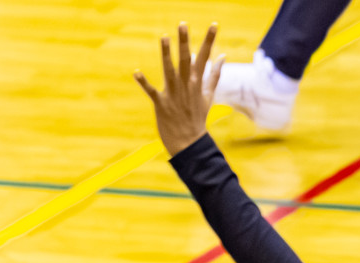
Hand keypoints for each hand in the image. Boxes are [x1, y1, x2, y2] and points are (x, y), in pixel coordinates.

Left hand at [134, 23, 222, 156]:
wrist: (189, 141)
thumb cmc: (198, 117)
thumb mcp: (209, 95)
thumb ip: (215, 75)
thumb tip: (223, 57)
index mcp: (198, 82)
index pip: (205, 57)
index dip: (209, 40)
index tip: (213, 24)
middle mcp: (187, 86)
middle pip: (187, 60)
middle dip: (185, 42)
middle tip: (183, 24)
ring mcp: (174, 94)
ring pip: (170, 71)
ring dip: (166, 55)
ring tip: (163, 37)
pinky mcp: (161, 104)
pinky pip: (151, 91)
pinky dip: (144, 83)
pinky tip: (136, 73)